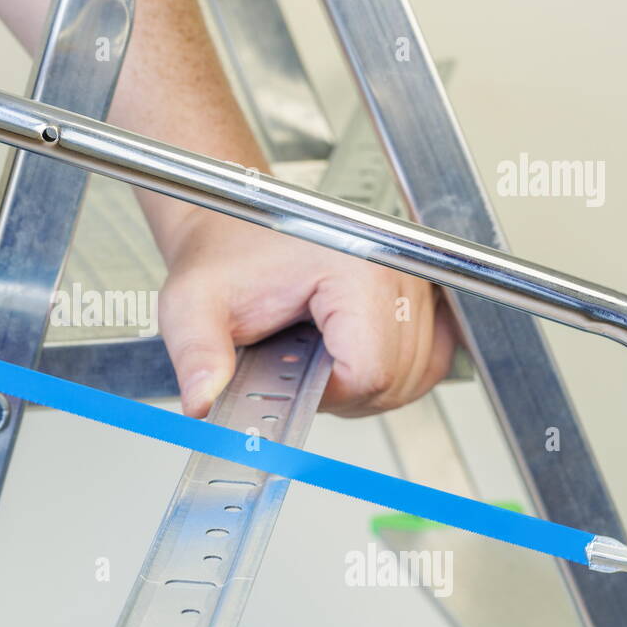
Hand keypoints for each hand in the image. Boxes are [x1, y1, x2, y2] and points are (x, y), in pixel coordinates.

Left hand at [157, 208, 457, 417]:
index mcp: (352, 266)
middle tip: (299, 369)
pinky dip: (395, 374)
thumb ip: (197, 354)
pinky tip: (351, 361)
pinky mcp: (416, 289)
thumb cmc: (221, 254)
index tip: (291, 374)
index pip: (371, 371)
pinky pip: (432, 357)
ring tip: (321, 363)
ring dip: (370, 388)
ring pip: (419, 373)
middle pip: (399, 378)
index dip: (328, 393)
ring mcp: (411, 276)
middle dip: (347, 394)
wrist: (231, 224)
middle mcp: (393, 266)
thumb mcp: (194, 304)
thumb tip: (203, 403)